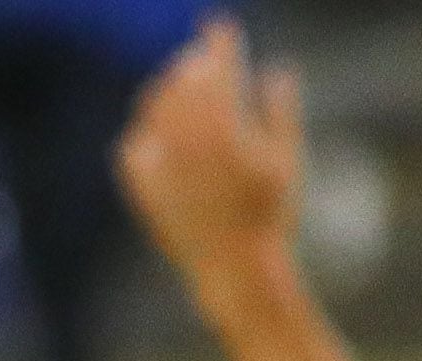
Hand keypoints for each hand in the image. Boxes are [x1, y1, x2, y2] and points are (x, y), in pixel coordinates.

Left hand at [117, 19, 307, 287]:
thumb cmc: (270, 218)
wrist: (236, 272)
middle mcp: (188, 139)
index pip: (219, 65)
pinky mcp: (144, 188)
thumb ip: (281, 112)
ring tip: (175, 86)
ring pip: (154, 108)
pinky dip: (145, 133)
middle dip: (192, 62)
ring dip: (166, 90)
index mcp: (226, 126)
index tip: (220, 26)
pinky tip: (153, 132)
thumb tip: (279, 71)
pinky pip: (135, 146)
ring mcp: (162, 162)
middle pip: (182, 80)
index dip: (220, 40)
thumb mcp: (287, 162)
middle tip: (198, 57)